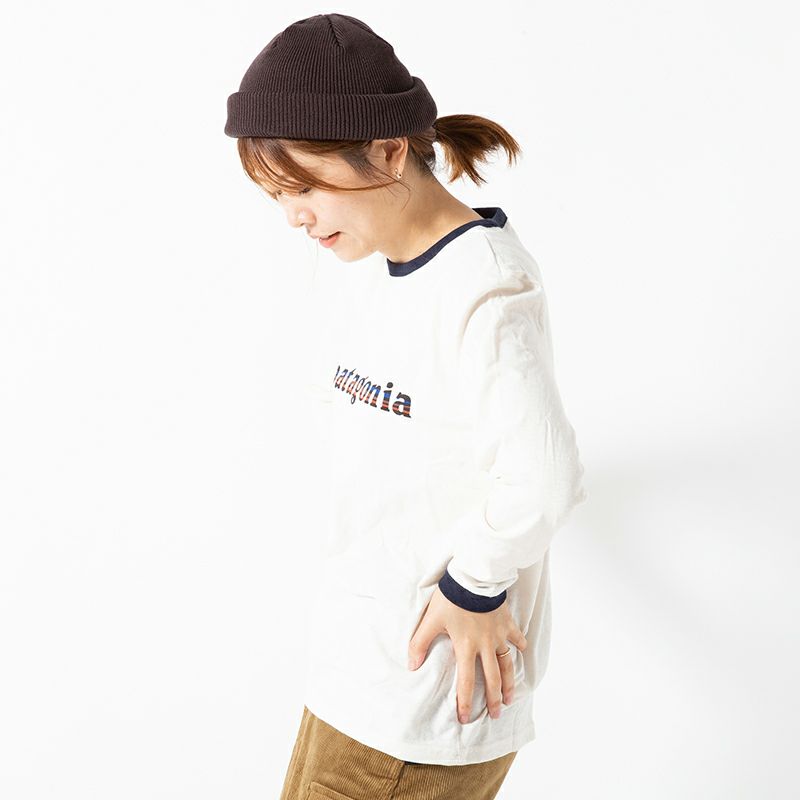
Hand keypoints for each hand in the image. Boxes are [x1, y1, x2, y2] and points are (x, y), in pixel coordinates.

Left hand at [407, 585, 526, 723]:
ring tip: (510, 697)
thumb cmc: (451, 597)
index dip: (465, 702)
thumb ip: (420, 643)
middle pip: (492, 679)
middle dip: (493, 700)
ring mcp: (498, 634)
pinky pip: (516, 636)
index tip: (465, 718)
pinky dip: (520, 644)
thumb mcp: (431, 619)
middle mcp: (485, 645)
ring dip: (509, 682)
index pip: (465, 682)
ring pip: (507, 664)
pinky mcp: (506, 621)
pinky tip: (522, 650)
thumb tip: (411, 666)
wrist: (474, 577)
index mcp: (465, 647)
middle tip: (495, 715)